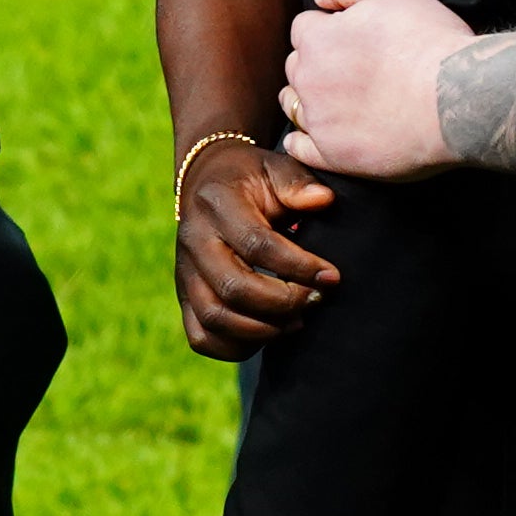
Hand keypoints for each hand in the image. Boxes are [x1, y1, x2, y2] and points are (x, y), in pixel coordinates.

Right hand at [175, 136, 335, 359]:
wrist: (205, 181)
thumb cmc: (251, 178)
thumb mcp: (275, 168)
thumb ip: (298, 183)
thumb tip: (324, 201)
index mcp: (217, 205)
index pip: (257, 245)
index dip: (298, 266)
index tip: (331, 276)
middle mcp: (194, 241)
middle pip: (233, 288)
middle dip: (283, 302)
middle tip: (315, 299)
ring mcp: (184, 273)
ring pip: (215, 318)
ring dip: (262, 329)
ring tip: (297, 320)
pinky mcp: (183, 297)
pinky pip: (200, 337)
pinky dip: (235, 347)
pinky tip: (269, 334)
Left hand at [277, 0, 472, 182]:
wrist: (456, 99)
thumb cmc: (429, 41)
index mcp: (317, 39)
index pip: (306, 28)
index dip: (331, 29)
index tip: (357, 39)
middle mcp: (308, 79)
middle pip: (298, 65)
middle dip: (318, 63)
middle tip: (356, 68)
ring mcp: (318, 120)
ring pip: (296, 103)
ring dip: (310, 97)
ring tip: (344, 99)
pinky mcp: (333, 154)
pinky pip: (300, 148)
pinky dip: (303, 140)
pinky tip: (321, 133)